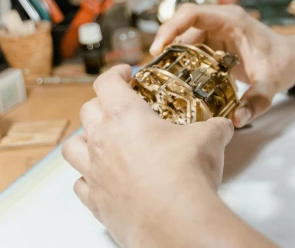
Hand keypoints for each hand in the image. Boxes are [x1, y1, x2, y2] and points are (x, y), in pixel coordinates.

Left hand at [62, 65, 234, 246]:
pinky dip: (89, 177)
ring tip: (102, 140)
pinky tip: (105, 177)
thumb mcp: (210, 138)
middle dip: (103, 103)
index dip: (116, 73)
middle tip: (120, 105)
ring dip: (85, 139)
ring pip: (73, 146)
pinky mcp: (96, 201)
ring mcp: (95, 172)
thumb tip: (222, 126)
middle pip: (87, 111)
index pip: (107, 83)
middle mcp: (103, 141)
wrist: (176, 221)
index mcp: (125, 116)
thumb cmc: (186, 174)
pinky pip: (81, 184)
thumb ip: (214, 127)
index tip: (126, 73)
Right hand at [150, 4, 294, 127]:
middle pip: (183, 25)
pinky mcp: (217, 42)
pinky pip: (193, 47)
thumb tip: (237, 120)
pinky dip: (183, 61)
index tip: (157, 49)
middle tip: (154, 72)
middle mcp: (222, 21)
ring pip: (186, 38)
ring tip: (161, 79)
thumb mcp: (271, 84)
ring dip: (173, 56)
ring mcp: (218, 30)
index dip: (170, 27)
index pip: (192, 13)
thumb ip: (256, 101)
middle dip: (166, 46)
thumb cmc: (284, 63)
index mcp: (232, 20)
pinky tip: (177, 81)